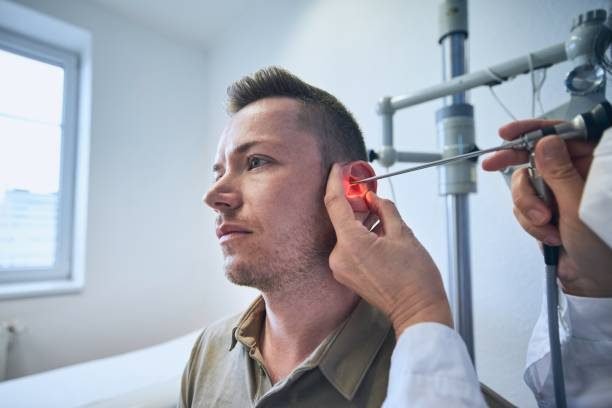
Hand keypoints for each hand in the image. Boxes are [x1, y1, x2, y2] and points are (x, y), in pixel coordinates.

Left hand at [324, 163, 451, 336]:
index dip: (335, 182)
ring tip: (377, 209)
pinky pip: (348, 245)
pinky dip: (359, 233)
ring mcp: (341, 268)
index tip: (338, 169)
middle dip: (353, 201)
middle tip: (366, 188)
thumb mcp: (403, 234)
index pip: (334, 203)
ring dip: (358, 218)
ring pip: (345, 231)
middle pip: (340, 218)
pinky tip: (377, 227)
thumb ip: (384, 209)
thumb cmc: (415, 279)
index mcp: (351, 244)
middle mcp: (339, 257)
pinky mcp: (346, 274)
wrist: (418, 311)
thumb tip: (372, 197)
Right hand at [482, 120, 611, 296]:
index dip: (532, 131)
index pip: (560, 135)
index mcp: (592, 165)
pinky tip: (548, 234)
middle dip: (515, 168)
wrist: (597, 282)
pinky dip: (529, 222)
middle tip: (493, 164)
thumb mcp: (580, 206)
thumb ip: (560, 172)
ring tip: (545, 224)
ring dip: (527, 206)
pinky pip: (522, 207)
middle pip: (534, 158)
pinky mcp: (546, 212)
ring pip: (524, 186)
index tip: (509, 134)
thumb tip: (545, 143)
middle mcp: (575, 176)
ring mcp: (558, 194)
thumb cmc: (606, 247)